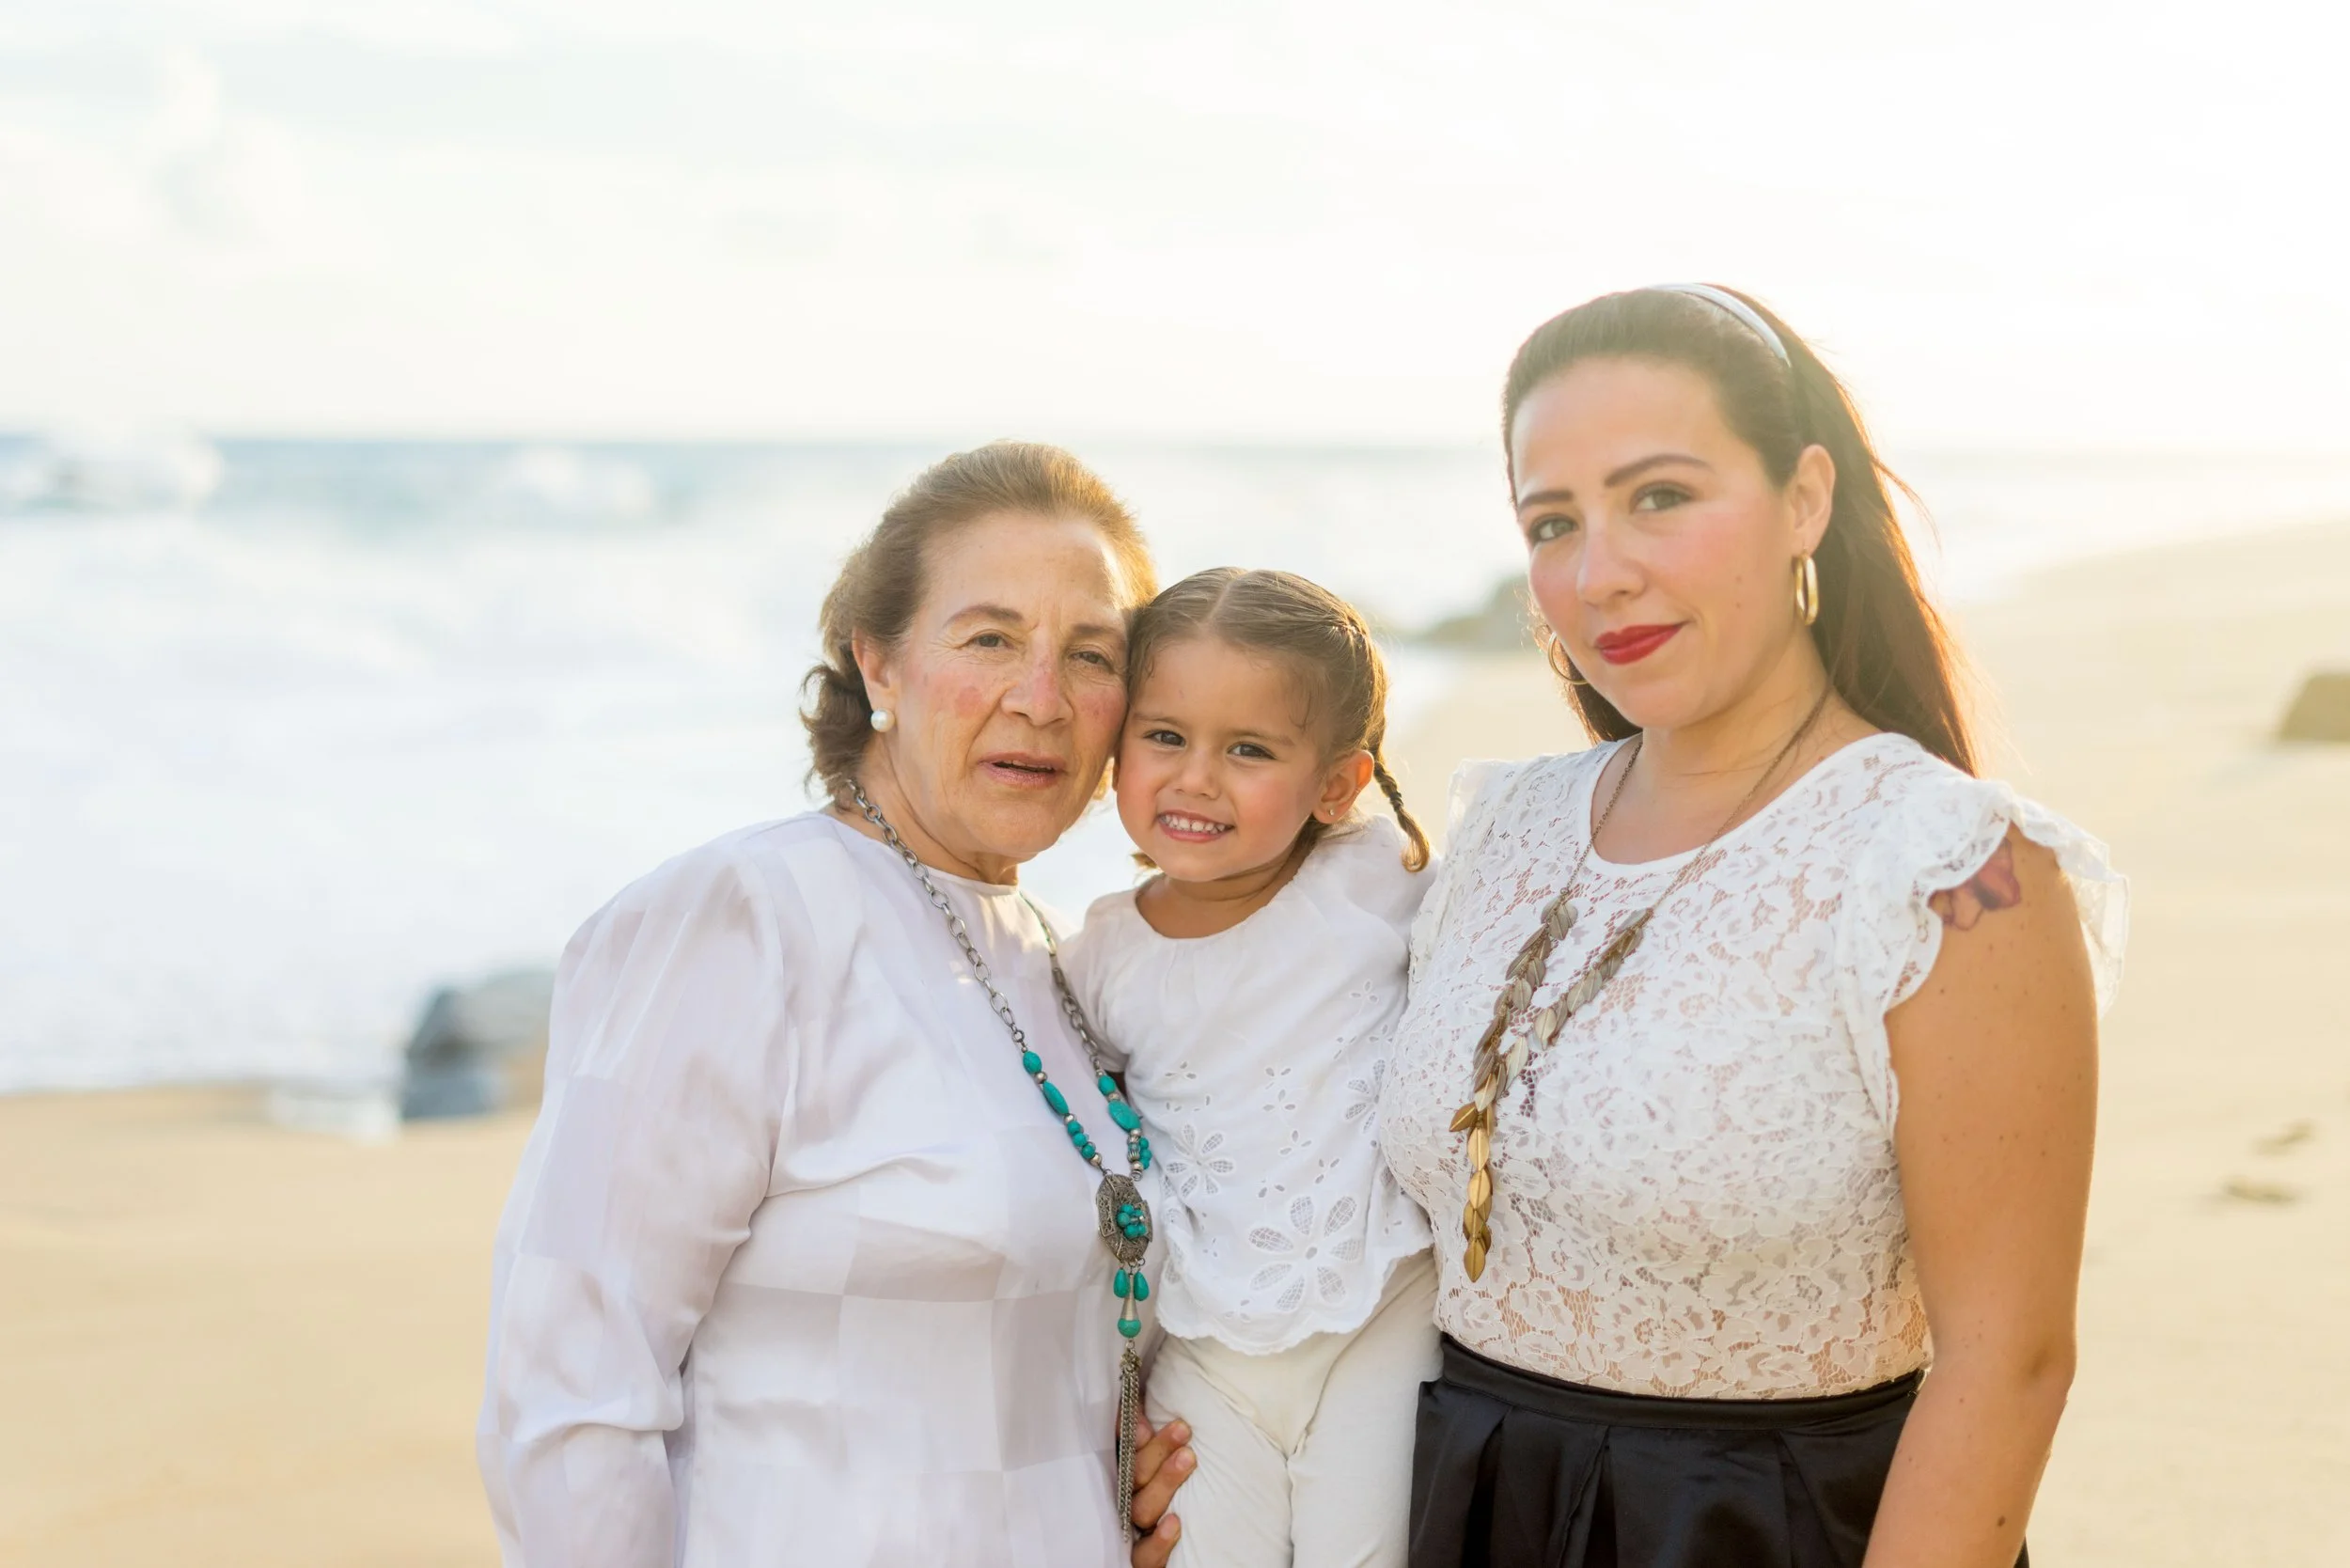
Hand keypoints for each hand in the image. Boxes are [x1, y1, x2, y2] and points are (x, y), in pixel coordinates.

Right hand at [1128, 1412, 1192, 1567]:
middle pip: (1133, 1477)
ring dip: (1164, 1483)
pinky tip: (1174, 1523)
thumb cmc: (1169, 1481)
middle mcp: (1125, 1501)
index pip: (1121, 1450)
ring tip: (1188, 1459)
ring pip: (1141, 1510)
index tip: (1147, 1422)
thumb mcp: (1159, 1454)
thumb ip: (1144, 1432)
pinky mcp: (1146, 1559)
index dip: (1128, 1434)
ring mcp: (1135, 1531)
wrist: (1183, 1543)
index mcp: (1126, 1472)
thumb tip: (1141, 1416)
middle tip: (1182, 1430)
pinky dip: (1158, 1542)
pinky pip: (1145, 1556)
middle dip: (1157, 1451)